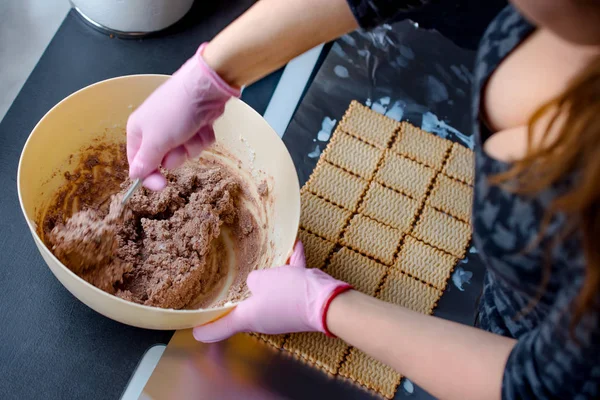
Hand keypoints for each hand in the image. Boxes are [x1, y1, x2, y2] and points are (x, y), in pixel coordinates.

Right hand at [126, 43, 239, 189]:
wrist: (205, 87)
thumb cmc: (175, 112)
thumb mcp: (156, 140)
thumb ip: (146, 161)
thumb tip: (134, 175)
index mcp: (138, 131)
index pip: (138, 163)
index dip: (149, 176)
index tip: (162, 186)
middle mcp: (155, 129)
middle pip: (165, 160)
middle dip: (177, 155)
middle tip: (180, 144)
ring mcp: (176, 126)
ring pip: (185, 152)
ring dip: (192, 145)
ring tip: (193, 130)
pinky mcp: (195, 123)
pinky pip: (199, 142)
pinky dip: (203, 136)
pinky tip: (204, 124)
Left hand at [193, 242, 351, 342]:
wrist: (326, 301)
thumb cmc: (288, 293)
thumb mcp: (261, 279)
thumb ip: (251, 279)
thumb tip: (254, 281)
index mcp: (250, 318)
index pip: (220, 328)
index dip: (205, 329)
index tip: (194, 329)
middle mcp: (264, 319)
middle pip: (245, 308)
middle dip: (238, 295)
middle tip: (225, 285)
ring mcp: (282, 312)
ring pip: (269, 292)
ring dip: (268, 276)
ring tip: (266, 257)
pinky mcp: (299, 302)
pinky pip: (291, 282)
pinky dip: (291, 266)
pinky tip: (294, 247)